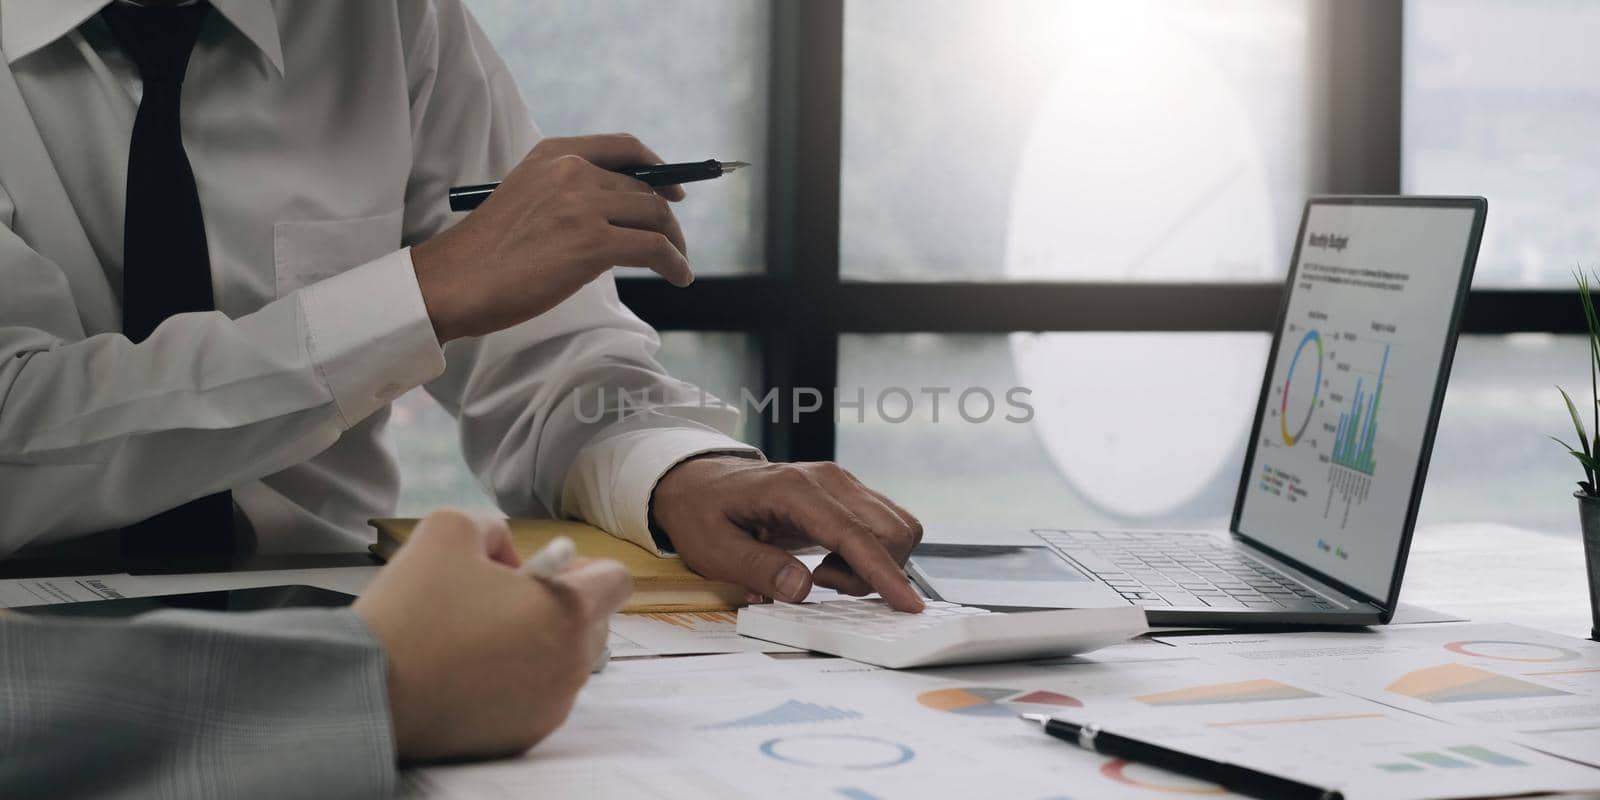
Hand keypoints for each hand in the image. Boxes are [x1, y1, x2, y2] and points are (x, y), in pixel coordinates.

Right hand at [353, 509, 630, 761]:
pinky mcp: (522, 736)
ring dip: (536, 642)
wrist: (366, 690)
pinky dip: (515, 680)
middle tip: (503, 598)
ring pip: (563, 661)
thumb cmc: (412, 609)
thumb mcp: (449, 529)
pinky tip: (469, 669)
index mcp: (568, 611)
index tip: (546, 571)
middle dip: (558, 604)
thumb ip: (494, 527)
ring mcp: (550, 706)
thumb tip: (508, 553)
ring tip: (478, 634)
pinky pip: (536, 696)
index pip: (616, 581)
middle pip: (592, 623)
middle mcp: (571, 665)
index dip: (584, 567)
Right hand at [411, 133, 691, 342]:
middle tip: (673, 242)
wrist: (455, 281)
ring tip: (678, 264)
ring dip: (675, 242)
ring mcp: (583, 205)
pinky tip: (679, 277)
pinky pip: (654, 248)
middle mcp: (571, 171)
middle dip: (666, 216)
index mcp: (553, 154)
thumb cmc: (486, 251)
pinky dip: (675, 262)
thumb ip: (566, 192)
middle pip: (644, 187)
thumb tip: (615, 211)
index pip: (624, 147)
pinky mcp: (593, 243)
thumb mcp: (525, 197)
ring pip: (655, 215)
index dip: (658, 167)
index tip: (673, 188)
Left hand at [651, 457, 924, 611]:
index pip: (855, 534)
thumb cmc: (704, 512)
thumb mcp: (713, 548)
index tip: (907, 605)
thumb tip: (802, 589)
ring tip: (824, 573)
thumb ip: (757, 568)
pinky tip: (830, 562)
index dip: (883, 572)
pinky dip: (870, 555)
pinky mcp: (847, 494)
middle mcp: (830, 480)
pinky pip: (883, 527)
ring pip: (896, 528)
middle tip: (823, 582)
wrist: (699, 481)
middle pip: (891, 530)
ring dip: (874, 564)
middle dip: (875, 572)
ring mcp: (842, 484)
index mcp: (796, 490)